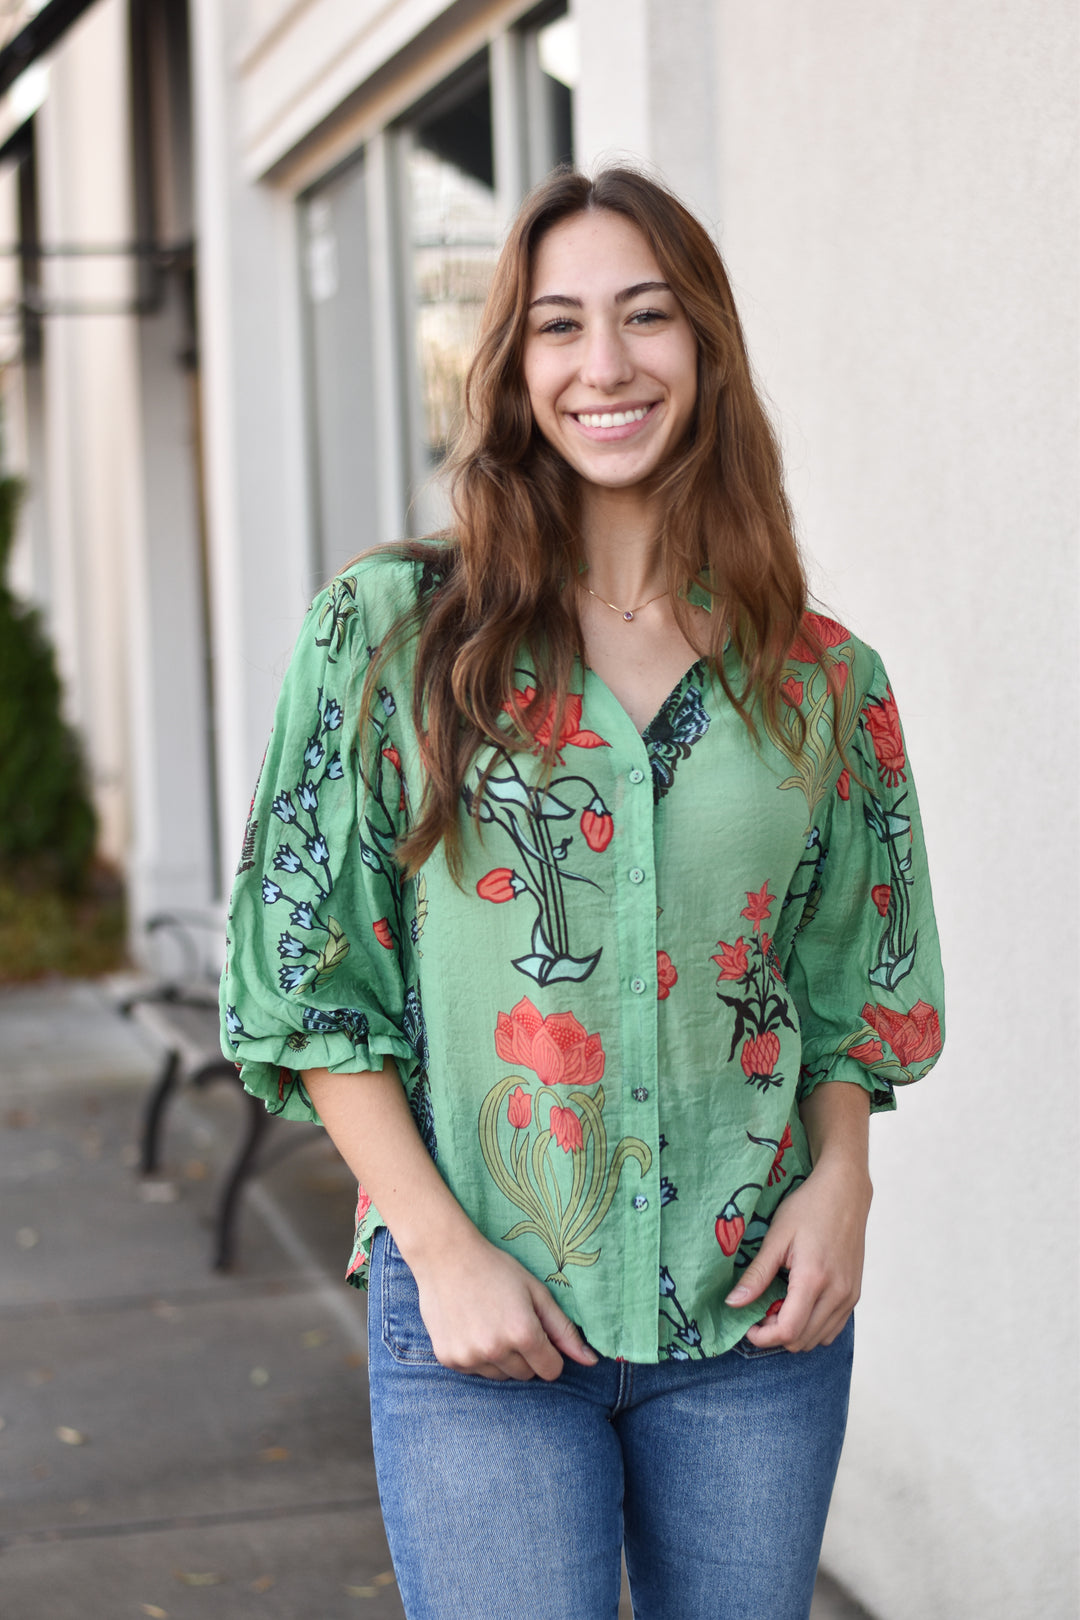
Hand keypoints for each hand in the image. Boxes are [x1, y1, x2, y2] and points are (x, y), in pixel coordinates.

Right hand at [409, 1230, 598, 1381]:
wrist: (445, 1256)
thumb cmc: (496, 1269)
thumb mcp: (536, 1292)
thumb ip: (564, 1330)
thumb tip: (591, 1362)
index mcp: (523, 1333)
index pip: (552, 1371)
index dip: (549, 1353)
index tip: (538, 1333)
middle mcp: (496, 1350)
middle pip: (526, 1375)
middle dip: (525, 1355)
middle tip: (510, 1322)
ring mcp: (470, 1357)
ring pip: (501, 1376)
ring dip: (501, 1358)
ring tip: (489, 1323)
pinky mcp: (449, 1360)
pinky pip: (476, 1372)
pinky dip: (477, 1357)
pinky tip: (471, 1328)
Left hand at [725, 1159, 871, 1351]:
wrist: (845, 1191)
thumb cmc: (808, 1207)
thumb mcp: (776, 1237)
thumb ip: (757, 1274)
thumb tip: (733, 1303)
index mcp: (814, 1279)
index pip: (788, 1331)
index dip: (763, 1337)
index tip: (747, 1325)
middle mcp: (837, 1294)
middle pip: (802, 1341)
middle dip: (775, 1335)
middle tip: (760, 1311)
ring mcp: (850, 1296)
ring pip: (819, 1339)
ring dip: (795, 1332)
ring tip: (778, 1305)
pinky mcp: (855, 1294)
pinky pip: (833, 1327)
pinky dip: (813, 1326)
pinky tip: (799, 1303)